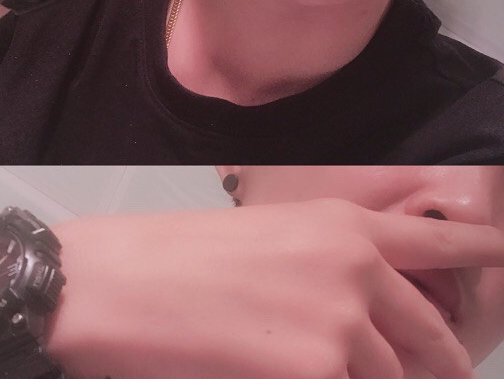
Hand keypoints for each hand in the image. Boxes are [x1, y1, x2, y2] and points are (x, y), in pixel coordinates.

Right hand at [50, 199, 503, 378]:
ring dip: (374, 378)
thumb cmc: (181, 254)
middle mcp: (354, 269)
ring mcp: (341, 326)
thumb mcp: (269, 240)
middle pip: (432, 336)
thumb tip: (363, 310)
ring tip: (322, 360)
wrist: (122, 282)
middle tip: (428, 371)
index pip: (437, 242)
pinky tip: (288, 365)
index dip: (479, 251)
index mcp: (341, 226)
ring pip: (393, 377)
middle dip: (437, 363)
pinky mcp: (314, 373)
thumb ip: (329, 269)